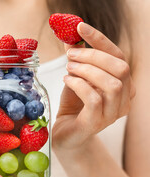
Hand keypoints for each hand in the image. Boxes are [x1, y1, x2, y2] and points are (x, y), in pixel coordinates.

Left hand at [53, 22, 135, 149]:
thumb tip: (72, 38)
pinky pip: (94, 98)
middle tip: (71, 55)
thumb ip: (78, 61)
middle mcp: (124, 100)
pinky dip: (79, 85)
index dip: (100, 40)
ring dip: (87, 71)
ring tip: (69, 69)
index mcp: (123, 85)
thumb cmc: (73, 106)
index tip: (80, 28)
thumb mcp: (77, 78)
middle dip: (92, 56)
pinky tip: (67, 81)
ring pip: (111, 84)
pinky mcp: (96, 123)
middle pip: (120, 68)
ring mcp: (112, 114)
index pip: (119, 57)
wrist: (65, 134)